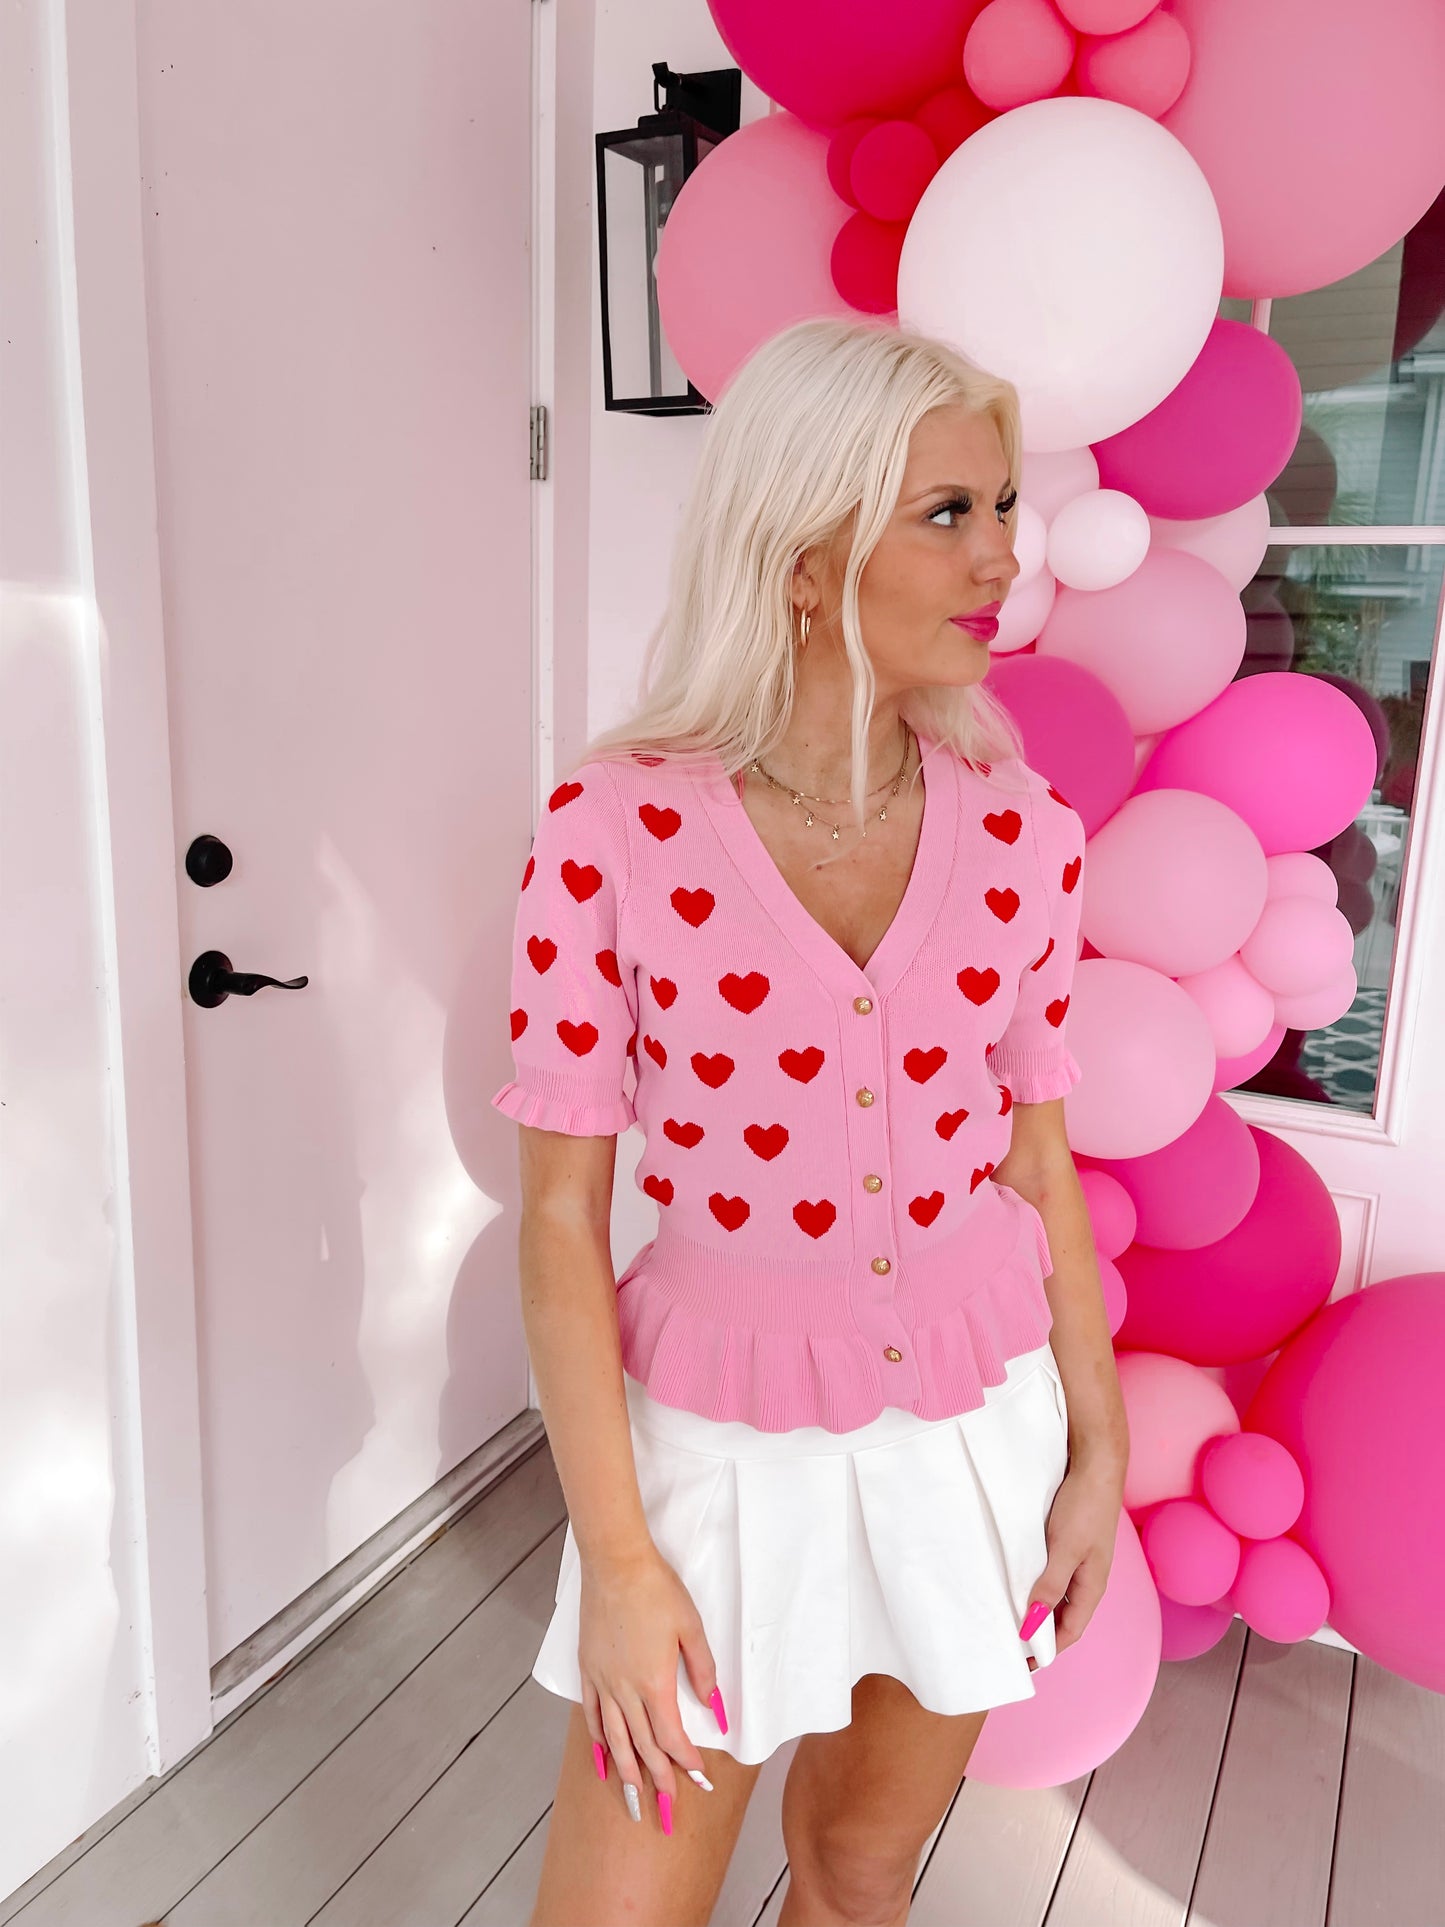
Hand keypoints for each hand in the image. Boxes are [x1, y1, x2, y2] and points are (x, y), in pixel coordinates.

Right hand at [578, 1544, 720, 1827]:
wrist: (616, 1564)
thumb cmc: (658, 1591)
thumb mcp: (692, 1628)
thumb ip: (704, 1672)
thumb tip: (714, 1707)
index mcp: (655, 1683)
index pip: (672, 1737)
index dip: (686, 1762)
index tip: (698, 1780)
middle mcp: (625, 1690)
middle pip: (642, 1746)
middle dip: (657, 1779)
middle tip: (664, 1808)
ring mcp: (603, 1681)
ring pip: (614, 1739)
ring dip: (625, 1772)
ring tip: (632, 1799)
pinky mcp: (588, 1668)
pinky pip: (593, 1714)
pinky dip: (599, 1740)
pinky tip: (603, 1756)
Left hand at [1024, 1452, 1125, 1659]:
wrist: (1095, 1463)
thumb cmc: (1084, 1506)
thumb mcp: (1064, 1549)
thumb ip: (1049, 1587)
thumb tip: (1031, 1625)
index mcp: (1091, 1586)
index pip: (1069, 1632)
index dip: (1046, 1650)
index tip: (1020, 1663)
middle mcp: (1086, 1578)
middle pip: (1062, 1617)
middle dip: (1039, 1633)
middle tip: (1008, 1642)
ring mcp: (1077, 1560)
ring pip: (1054, 1595)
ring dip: (1034, 1607)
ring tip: (1006, 1615)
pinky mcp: (1066, 1543)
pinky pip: (1049, 1573)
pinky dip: (1033, 1584)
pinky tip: (1013, 1580)